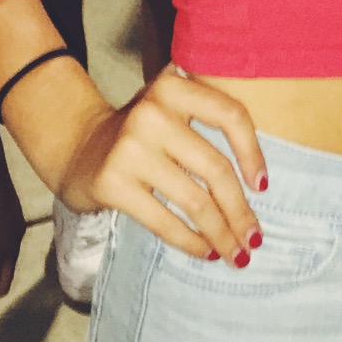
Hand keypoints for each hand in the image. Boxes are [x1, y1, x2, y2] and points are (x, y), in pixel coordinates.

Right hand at [55, 68, 267, 265]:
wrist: (78, 147)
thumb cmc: (143, 133)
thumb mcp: (173, 107)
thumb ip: (210, 120)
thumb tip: (261, 182)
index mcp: (174, 86)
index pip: (230, 115)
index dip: (253, 154)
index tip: (263, 187)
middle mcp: (152, 112)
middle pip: (215, 168)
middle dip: (240, 211)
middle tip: (254, 239)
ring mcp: (130, 147)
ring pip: (194, 200)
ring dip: (221, 234)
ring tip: (236, 255)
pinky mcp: (112, 183)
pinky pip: (164, 221)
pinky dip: (191, 242)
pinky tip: (206, 253)